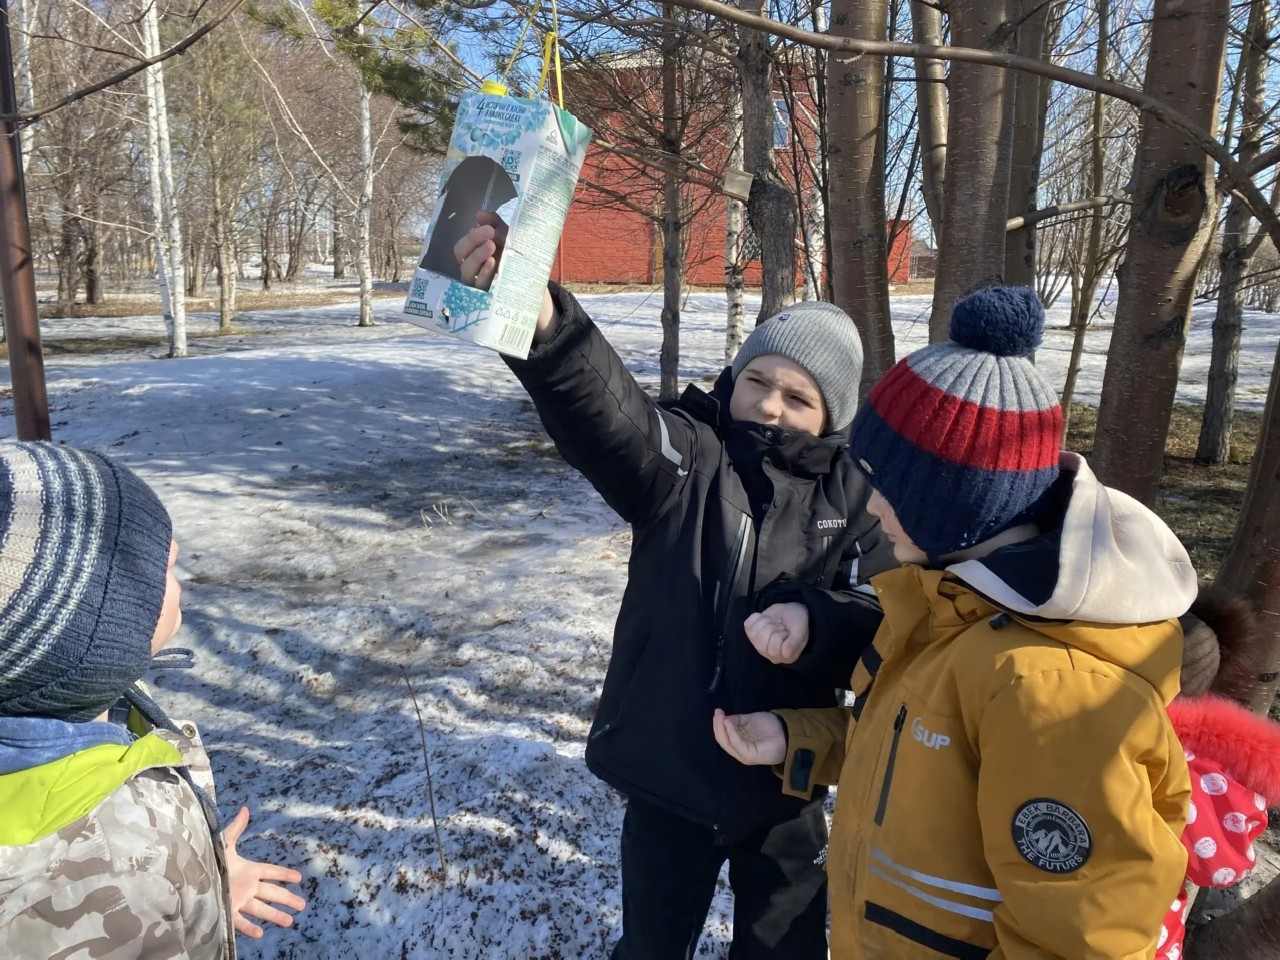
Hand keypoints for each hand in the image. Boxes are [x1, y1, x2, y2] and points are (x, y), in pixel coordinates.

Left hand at [221, 807, 306, 938]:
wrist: (190, 879)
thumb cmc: (209, 860)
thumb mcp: (224, 844)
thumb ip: (236, 829)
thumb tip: (245, 808)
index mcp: (248, 870)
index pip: (271, 872)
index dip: (284, 874)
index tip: (299, 878)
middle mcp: (246, 887)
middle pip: (271, 893)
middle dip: (287, 898)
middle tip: (302, 905)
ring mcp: (238, 900)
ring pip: (261, 909)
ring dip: (275, 915)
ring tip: (289, 921)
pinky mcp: (227, 911)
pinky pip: (240, 922)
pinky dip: (249, 928)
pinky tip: (260, 934)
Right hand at [452, 211, 557, 343]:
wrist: (534, 283)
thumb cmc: (515, 257)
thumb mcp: (508, 237)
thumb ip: (495, 224)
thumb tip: (479, 214)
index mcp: (473, 254)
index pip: (463, 246)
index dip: (472, 236)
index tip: (488, 228)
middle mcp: (472, 270)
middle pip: (461, 256)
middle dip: (472, 242)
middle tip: (489, 233)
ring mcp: (477, 284)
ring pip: (467, 271)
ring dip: (477, 256)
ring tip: (491, 246)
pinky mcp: (486, 296)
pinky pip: (480, 285)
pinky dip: (484, 273)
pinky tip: (492, 263)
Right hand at [712, 708, 785, 765]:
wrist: (786, 732)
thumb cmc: (769, 727)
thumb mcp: (749, 720)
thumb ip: (736, 721)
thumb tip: (723, 718)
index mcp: (739, 745)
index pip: (723, 737)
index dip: (717, 725)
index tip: (717, 712)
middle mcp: (740, 753)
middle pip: (723, 741)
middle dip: (717, 727)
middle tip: (717, 713)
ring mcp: (745, 756)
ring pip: (728, 744)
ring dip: (722, 729)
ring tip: (721, 717)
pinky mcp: (751, 755)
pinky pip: (738, 744)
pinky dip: (732, 733)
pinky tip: (729, 723)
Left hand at [745, 603, 809, 663]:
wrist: (791, 611)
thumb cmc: (797, 623)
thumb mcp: (801, 632)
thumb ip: (794, 643)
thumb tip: (785, 654)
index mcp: (782, 656)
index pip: (773, 651)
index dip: (779, 636)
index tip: (786, 632)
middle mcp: (768, 653)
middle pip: (761, 643)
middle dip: (772, 628)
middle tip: (780, 625)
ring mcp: (758, 643)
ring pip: (753, 633)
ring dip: (766, 622)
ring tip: (774, 622)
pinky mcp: (751, 632)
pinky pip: (748, 625)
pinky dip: (757, 617)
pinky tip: (766, 618)